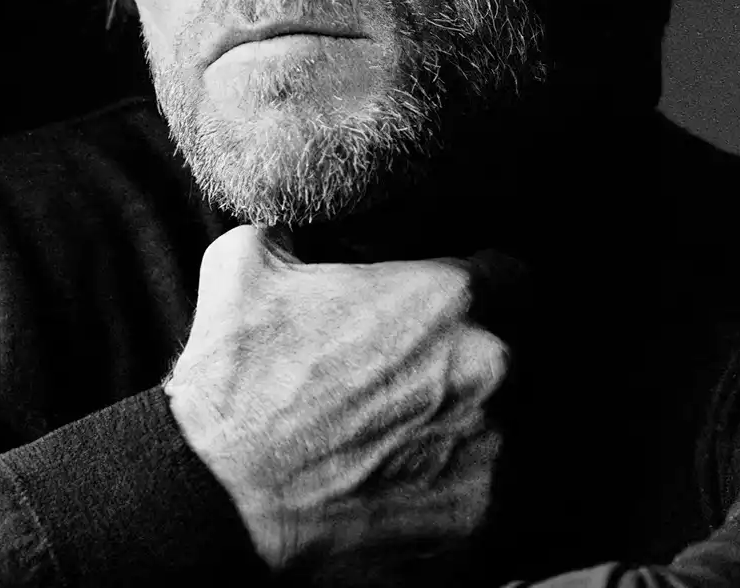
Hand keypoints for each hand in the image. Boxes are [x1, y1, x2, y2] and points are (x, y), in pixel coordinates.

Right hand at [163, 225, 511, 574]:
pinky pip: (493, 493)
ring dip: (473, 428)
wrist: (219, 498)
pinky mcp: (481, 515)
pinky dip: (459, 489)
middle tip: (418, 384)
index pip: (516, 279)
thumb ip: (297, 230)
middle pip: (520, 356)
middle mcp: (488, 365)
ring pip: (512, 427)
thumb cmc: (232, 378)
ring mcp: (493, 446)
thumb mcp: (243, 262)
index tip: (450, 317)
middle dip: (477, 365)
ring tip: (408, 440)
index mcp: (448, 296)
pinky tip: (406, 486)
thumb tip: (306, 224)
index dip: (485, 293)